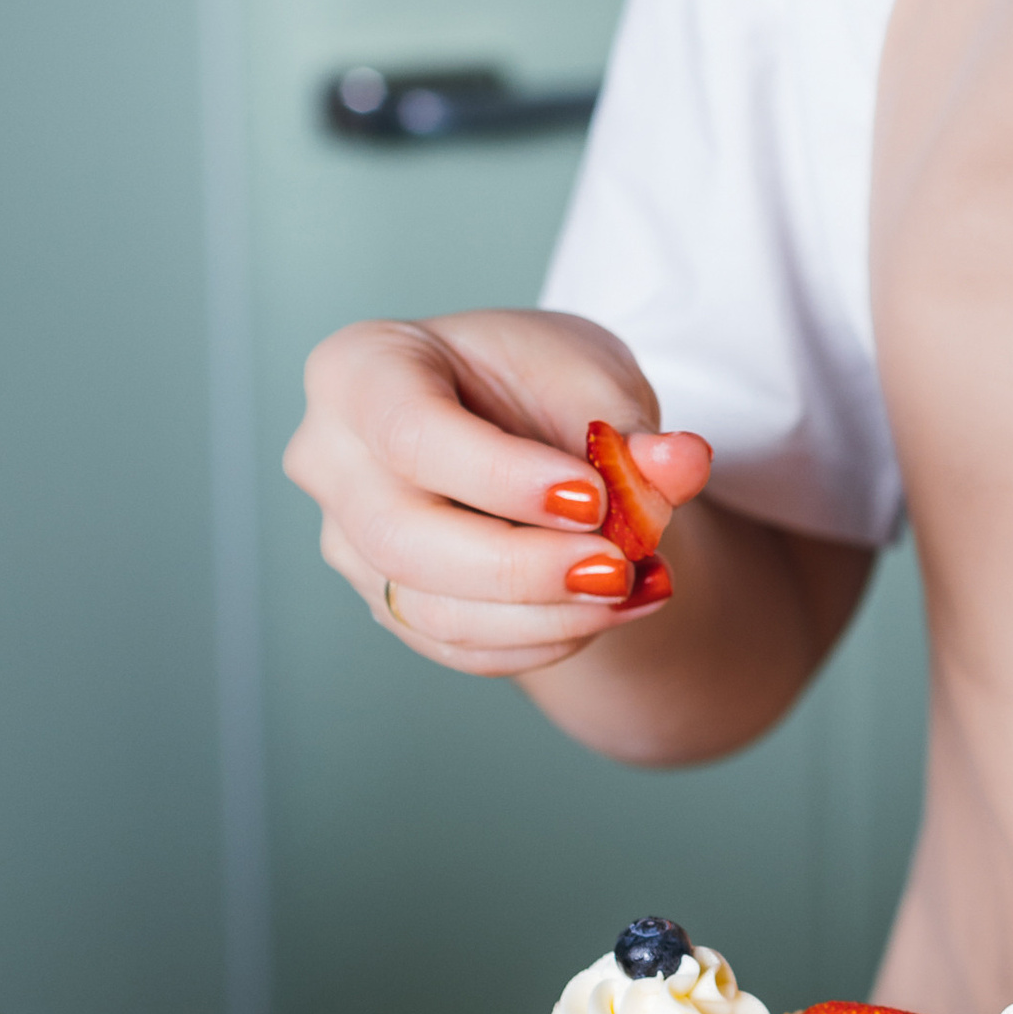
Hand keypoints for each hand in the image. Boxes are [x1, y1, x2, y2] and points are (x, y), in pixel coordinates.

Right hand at [284, 309, 712, 676]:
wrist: (531, 437)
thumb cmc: (539, 384)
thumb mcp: (594, 379)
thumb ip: (632, 428)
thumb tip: (683, 464)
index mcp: (360, 369)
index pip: (410, 431)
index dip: (501, 475)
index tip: (593, 496)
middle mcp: (330, 457)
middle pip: (403, 535)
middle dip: (520, 565)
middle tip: (618, 569)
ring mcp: (346, 539)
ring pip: (427, 606)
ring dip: (541, 614)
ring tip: (633, 591)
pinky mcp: (383, 601)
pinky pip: (452, 644)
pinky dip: (536, 639)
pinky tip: (606, 614)